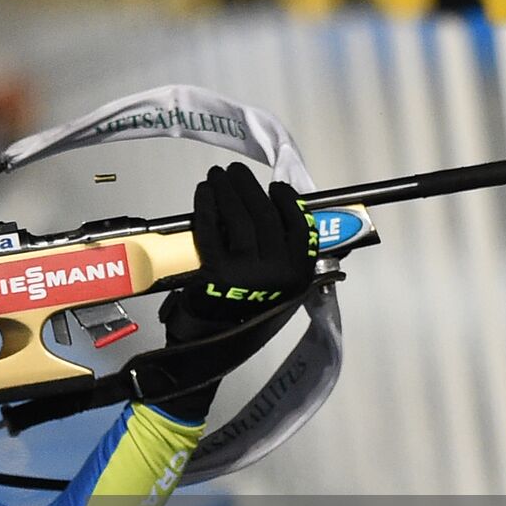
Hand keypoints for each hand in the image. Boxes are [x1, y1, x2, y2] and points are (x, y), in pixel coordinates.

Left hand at [162, 162, 315, 341]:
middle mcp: (277, 271)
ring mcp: (246, 271)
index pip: (301, 226)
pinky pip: (211, 229)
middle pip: (265, 215)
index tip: (275, 188)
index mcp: (299, 272)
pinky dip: (206, 206)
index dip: (288, 202)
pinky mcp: (217, 271)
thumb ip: (287, 250)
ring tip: (218, 175)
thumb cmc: (250, 302)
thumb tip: (280, 205)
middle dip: (248, 187)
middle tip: (236, 171)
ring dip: (227, 189)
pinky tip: (204, 192)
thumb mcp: (282, 282)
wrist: (218, 334)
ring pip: (238, 218)